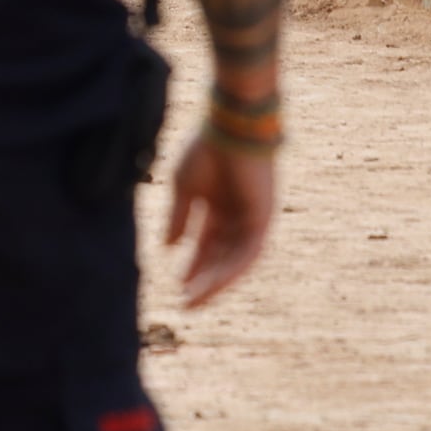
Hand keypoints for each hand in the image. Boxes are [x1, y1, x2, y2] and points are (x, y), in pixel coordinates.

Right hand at [165, 132, 278, 307]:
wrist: (231, 127)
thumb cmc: (205, 150)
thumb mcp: (183, 188)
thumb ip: (178, 218)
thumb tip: (168, 247)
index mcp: (218, 205)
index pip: (206, 244)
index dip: (192, 265)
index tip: (176, 286)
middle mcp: (237, 215)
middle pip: (220, 257)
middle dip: (203, 281)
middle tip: (186, 303)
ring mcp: (252, 218)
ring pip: (233, 260)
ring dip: (214, 282)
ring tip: (194, 300)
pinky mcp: (263, 219)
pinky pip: (247, 253)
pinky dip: (229, 270)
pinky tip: (210, 284)